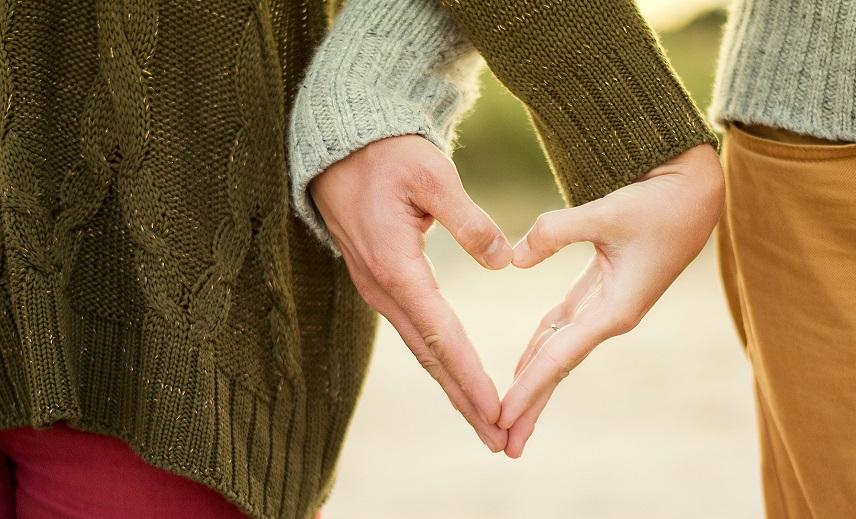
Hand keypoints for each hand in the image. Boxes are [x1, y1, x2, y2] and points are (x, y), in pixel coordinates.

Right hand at [308, 135, 512, 451]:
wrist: (339, 147)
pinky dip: (440, 362)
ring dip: (453, 388)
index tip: (497, 410)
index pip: (441, 334)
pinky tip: (457, 378)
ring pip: (422, 350)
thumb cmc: (387, 155)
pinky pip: (415, 332)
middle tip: (498, 440)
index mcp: (396, 266)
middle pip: (430, 357)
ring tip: (485, 422)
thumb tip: (503, 261)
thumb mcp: (432, 175)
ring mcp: (378, 289)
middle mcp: (383, 288)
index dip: (470, 376)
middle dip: (465, 401)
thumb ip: (469, 220)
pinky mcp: (382, 283)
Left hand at [499, 143, 724, 457]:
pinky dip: (541, 347)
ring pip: (559, 351)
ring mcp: (607, 307)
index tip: (500, 417)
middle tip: (502, 444)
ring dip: (534, 383)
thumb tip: (513, 259)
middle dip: (531, 406)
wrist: (695, 193)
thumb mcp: (608, 212)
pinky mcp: (602, 291)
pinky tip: (523, 365)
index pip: (560, 357)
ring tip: (508, 416)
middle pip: (558, 368)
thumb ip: (556, 232)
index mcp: (616, 310)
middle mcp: (610, 317)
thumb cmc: (659, 203)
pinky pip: (563, 328)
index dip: (528, 388)